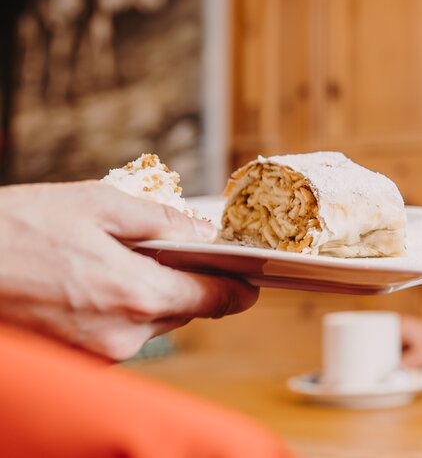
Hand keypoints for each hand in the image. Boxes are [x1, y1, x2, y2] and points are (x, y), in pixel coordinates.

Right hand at [0, 181, 258, 360]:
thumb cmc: (12, 232)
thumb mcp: (94, 205)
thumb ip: (159, 220)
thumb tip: (201, 232)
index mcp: (137, 296)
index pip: (217, 299)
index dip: (238, 285)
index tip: (251, 275)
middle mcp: (123, 336)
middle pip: (185, 310)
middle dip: (187, 281)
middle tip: (176, 249)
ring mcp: (96, 355)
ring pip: (150, 322)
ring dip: (147, 294)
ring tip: (118, 258)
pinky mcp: (74, 362)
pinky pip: (116, 333)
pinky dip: (116, 308)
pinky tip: (90, 280)